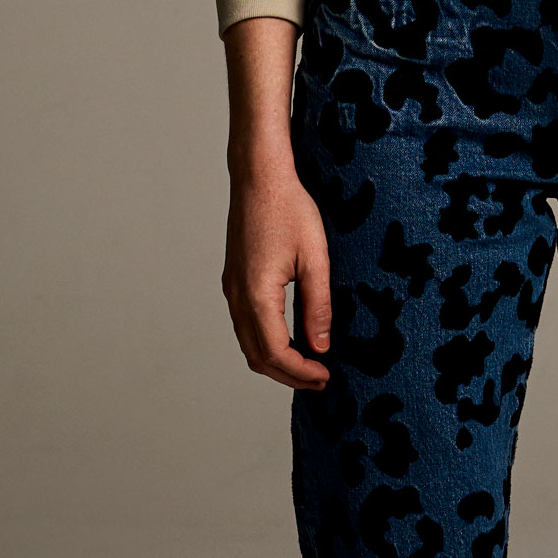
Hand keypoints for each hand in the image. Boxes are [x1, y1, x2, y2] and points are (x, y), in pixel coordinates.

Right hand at [222, 154, 331, 390]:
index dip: (301, 372)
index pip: (276, 353)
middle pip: (257, 356)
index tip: (326, 376)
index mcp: (256, 294)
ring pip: (248, 343)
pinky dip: (266, 343)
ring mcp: (231, 289)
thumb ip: (318, 306)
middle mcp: (237, 297)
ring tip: (308, 365)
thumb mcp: (315, 258)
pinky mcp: (233, 281)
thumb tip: (321, 346)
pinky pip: (245, 325)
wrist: (259, 178)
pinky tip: (290, 339)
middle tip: (320, 380)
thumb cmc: (289, 209)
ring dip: (276, 361)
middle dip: (289, 375)